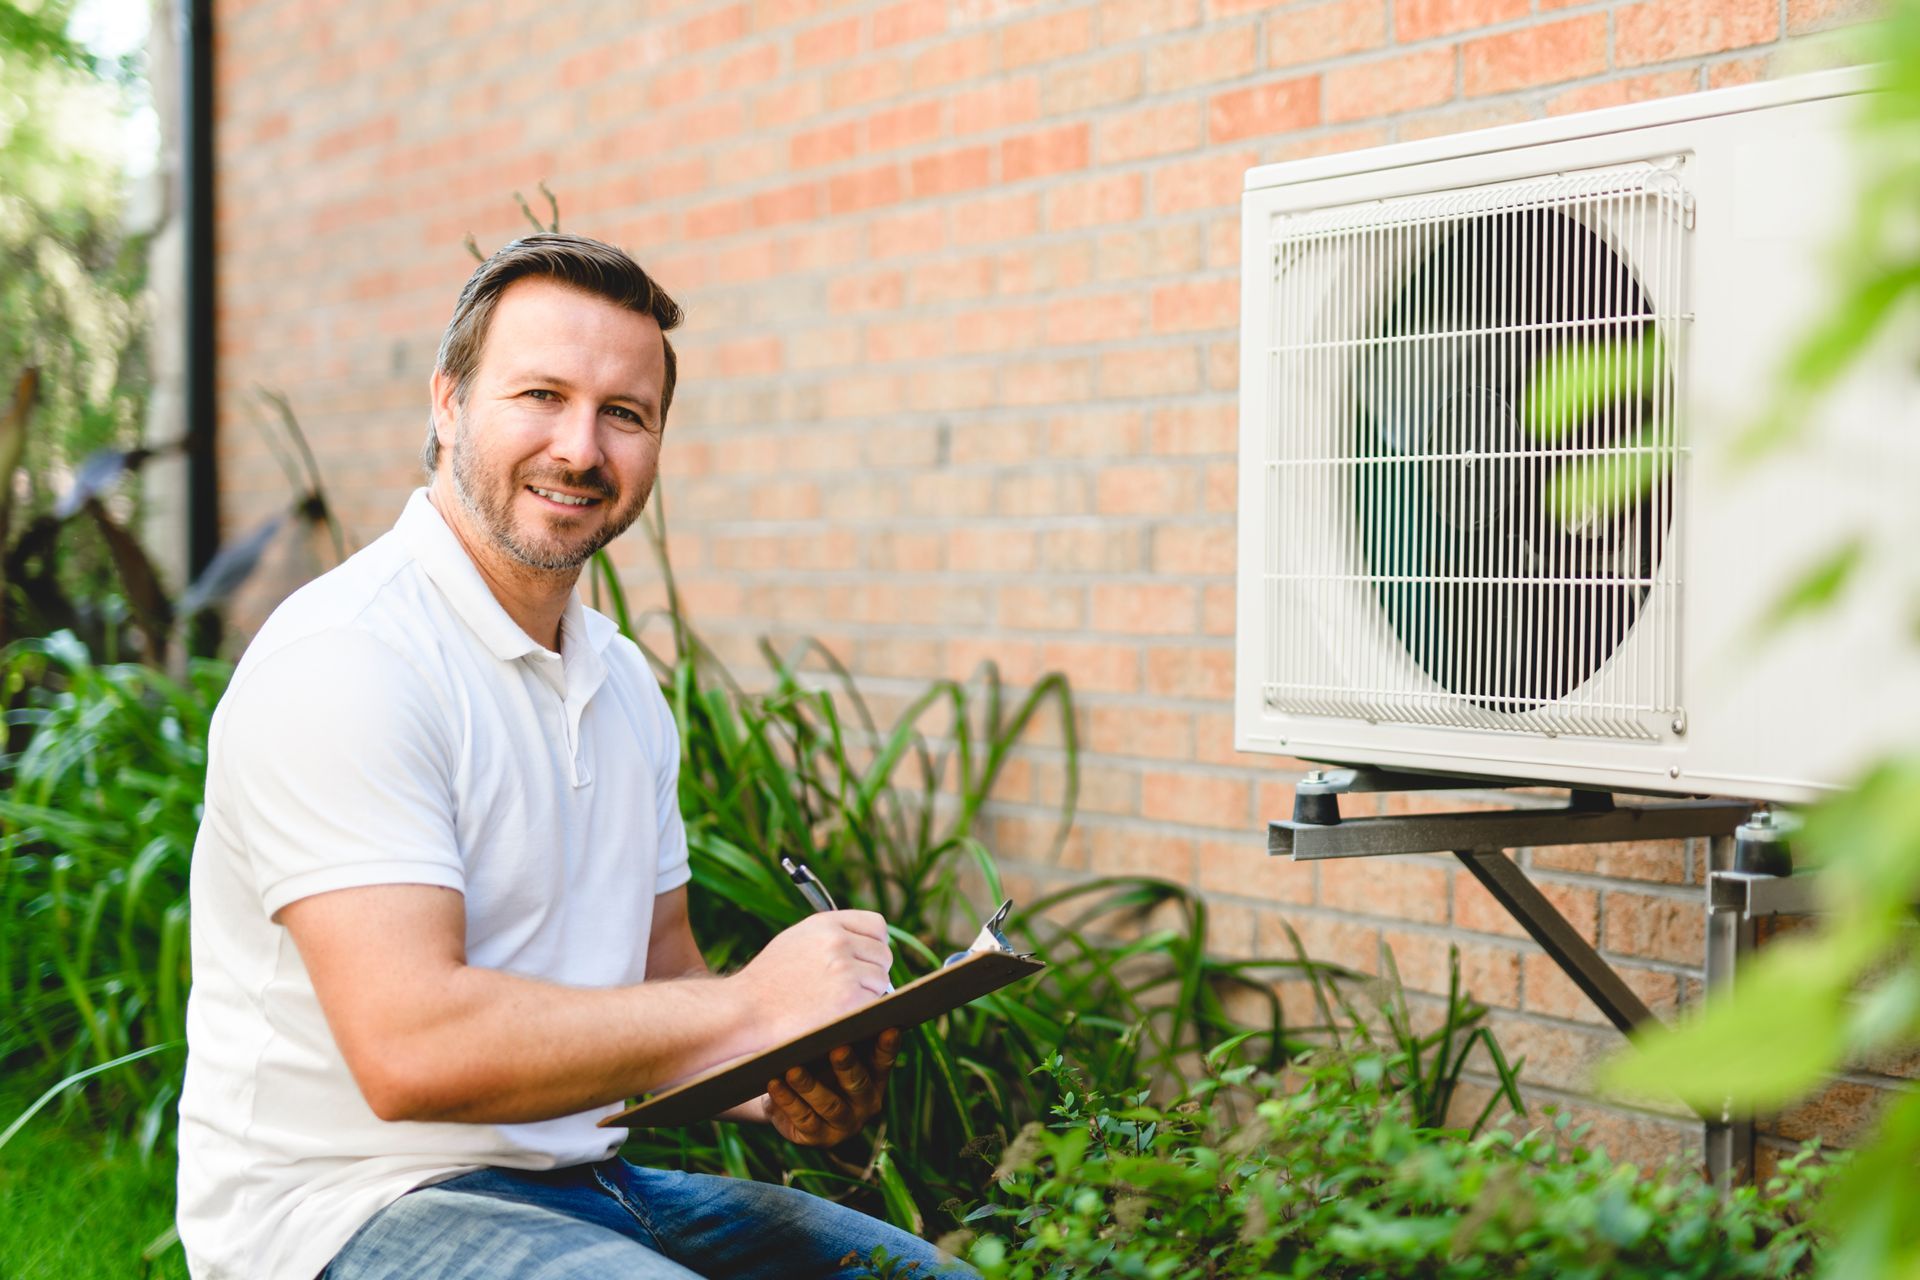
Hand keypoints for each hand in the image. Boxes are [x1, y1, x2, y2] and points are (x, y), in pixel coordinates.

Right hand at [729, 910, 892, 1039]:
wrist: (746, 1009)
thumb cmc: (768, 980)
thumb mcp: (797, 940)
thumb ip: (831, 936)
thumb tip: (867, 944)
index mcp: (826, 923)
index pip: (877, 925)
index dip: (875, 944)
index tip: (868, 958)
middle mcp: (838, 941)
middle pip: (883, 954)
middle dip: (872, 971)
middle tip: (850, 986)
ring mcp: (845, 969)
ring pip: (881, 979)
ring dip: (867, 993)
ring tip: (835, 1000)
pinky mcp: (850, 998)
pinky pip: (874, 1002)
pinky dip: (860, 1010)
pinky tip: (835, 1012)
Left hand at [763, 1028, 901, 1146]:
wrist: (790, 1098)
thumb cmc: (816, 1064)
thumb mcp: (829, 1052)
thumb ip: (838, 1039)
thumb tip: (834, 1017)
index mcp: (875, 1078)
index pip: (884, 1061)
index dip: (887, 1046)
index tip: (888, 1028)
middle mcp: (866, 1104)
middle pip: (858, 1085)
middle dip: (847, 1066)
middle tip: (838, 1049)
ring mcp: (844, 1125)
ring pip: (829, 1105)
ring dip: (810, 1087)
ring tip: (793, 1069)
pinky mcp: (818, 1138)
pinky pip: (803, 1119)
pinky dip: (788, 1101)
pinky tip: (775, 1084)